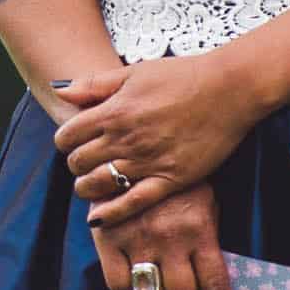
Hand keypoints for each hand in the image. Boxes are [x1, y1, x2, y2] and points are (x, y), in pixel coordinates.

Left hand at [54, 53, 267, 229]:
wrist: (229, 88)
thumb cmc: (182, 75)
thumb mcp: (134, 72)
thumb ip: (95, 84)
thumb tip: (61, 90)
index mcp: (113, 111)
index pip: (67, 136)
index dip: (65, 140)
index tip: (74, 141)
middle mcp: (125, 139)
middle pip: (78, 162)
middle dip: (75, 164)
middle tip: (85, 163)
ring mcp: (146, 161)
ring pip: (98, 185)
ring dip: (87, 188)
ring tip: (92, 184)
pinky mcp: (170, 179)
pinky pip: (132, 203)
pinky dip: (111, 213)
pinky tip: (99, 217)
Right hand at [89, 181, 234, 289]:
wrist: (131, 147)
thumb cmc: (176, 179)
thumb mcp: (205, 200)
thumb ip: (208, 236)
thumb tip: (214, 282)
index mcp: (199, 230)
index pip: (215, 285)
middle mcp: (170, 238)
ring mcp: (137, 239)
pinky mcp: (108, 237)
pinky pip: (118, 284)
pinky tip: (134, 289)